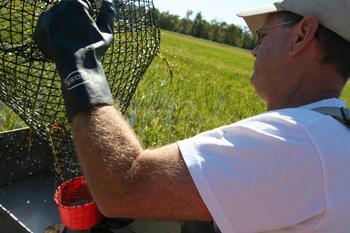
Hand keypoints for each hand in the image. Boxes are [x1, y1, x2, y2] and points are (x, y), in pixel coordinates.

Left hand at [34, 0, 115, 119]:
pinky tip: (63, 47)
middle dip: (75, 20)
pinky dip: (54, 36)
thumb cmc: (93, 49)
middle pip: (68, 10)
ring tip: (72, 42)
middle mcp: (59, 6)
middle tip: (81, 36)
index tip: (88, 28)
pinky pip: (47, 29)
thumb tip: (109, 1)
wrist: (76, 66)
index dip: (87, 16)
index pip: (83, 4)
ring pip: (58, 19)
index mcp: (76, 3)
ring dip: (64, 27)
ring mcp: (47, 17)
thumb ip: (107, 14)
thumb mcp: (105, 31)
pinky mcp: (39, 29)